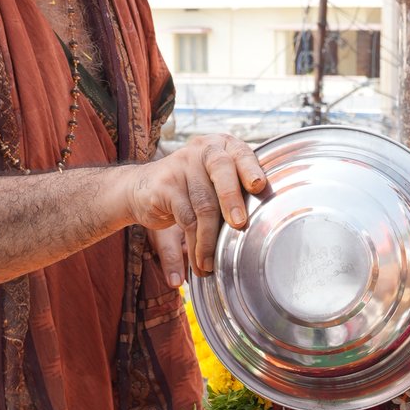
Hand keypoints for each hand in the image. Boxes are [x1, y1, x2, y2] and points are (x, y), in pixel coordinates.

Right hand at [129, 131, 268, 283]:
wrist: (141, 187)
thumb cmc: (192, 188)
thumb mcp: (215, 182)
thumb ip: (238, 191)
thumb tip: (268, 223)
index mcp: (223, 146)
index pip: (241, 154)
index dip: (250, 169)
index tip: (258, 186)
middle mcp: (204, 150)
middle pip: (222, 171)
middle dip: (232, 200)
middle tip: (240, 225)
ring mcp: (182, 165)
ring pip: (204, 203)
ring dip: (211, 239)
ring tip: (213, 263)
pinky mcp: (165, 185)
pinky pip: (187, 218)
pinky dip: (196, 244)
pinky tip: (200, 260)